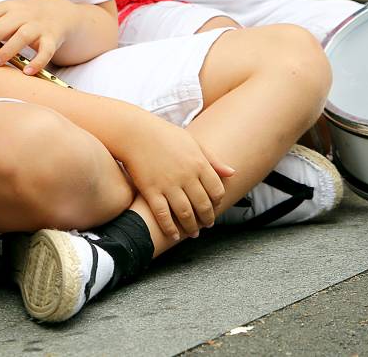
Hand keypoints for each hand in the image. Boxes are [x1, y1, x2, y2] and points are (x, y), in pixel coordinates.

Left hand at [0, 0, 82, 74]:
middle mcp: (23, 14)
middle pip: (0, 26)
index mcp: (7, 7)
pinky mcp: (53, 38)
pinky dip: (37, 62)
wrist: (60, 12)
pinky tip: (26, 72)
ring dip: (6, 52)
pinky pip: (46, 51)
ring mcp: (39, 26)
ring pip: (21, 37)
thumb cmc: (24, 17)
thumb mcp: (7, 13)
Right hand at [110, 111, 234, 240]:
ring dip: (191, 227)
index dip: (218, 202)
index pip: (216, 190)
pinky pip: (163, 215)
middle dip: (207, 219)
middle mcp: (186, 176)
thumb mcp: (193, 142)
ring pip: (185, 213)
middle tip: (207, 225)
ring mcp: (168, 184)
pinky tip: (174, 235)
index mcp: (198, 163)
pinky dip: (170, 228)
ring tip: (193, 233)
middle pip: (203, 205)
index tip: (215, 207)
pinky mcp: (150, 191)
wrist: (135, 132)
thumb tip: (232, 173)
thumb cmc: (165, 135)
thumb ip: (213, 160)